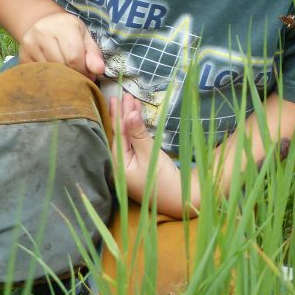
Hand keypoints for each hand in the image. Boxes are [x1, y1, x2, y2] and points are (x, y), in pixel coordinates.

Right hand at [19, 11, 104, 78]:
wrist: (43, 23)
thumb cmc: (69, 31)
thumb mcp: (85, 37)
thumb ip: (93, 53)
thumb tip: (99, 71)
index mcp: (64, 26)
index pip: (74, 57)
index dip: (84, 71)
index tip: (89, 75)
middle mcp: (43, 33)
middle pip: (61, 65)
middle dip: (74, 74)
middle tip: (80, 76)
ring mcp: (29, 44)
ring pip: (49, 71)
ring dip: (62, 77)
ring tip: (68, 73)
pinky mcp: (22, 56)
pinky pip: (38, 74)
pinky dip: (50, 77)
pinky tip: (55, 72)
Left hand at [110, 93, 185, 215]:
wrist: (178, 199)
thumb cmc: (163, 180)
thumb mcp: (150, 155)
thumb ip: (138, 134)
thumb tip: (128, 114)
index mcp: (116, 165)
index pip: (116, 134)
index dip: (117, 115)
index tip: (118, 98)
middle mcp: (117, 165)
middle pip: (118, 135)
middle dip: (121, 115)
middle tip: (124, 95)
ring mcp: (126, 166)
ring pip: (124, 138)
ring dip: (128, 121)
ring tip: (130, 103)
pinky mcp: (135, 166)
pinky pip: (131, 143)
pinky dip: (133, 130)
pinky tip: (134, 120)